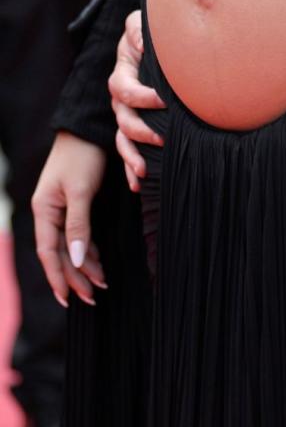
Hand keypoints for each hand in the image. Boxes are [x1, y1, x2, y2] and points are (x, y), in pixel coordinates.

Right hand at [32, 132, 107, 306]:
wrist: (88, 128)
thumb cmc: (83, 156)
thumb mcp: (81, 191)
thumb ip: (79, 226)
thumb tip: (78, 260)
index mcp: (44, 211)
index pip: (49, 253)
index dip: (59, 277)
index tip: (69, 299)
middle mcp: (49, 213)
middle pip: (60, 253)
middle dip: (75, 277)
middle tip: (93, 298)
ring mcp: (60, 208)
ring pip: (70, 245)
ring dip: (84, 265)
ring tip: (100, 284)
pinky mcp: (73, 203)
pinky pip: (77, 234)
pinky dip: (88, 249)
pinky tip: (97, 261)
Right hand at [108, 8, 164, 191]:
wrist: (155, 43)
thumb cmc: (152, 33)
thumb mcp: (141, 24)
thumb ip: (138, 30)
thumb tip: (142, 43)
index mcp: (123, 72)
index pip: (124, 88)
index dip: (140, 96)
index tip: (162, 100)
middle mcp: (121, 97)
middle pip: (122, 118)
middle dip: (140, 131)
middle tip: (161, 138)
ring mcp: (125, 113)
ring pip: (122, 139)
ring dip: (131, 156)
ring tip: (144, 170)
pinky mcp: (133, 126)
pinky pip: (127, 149)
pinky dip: (130, 167)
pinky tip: (139, 183)